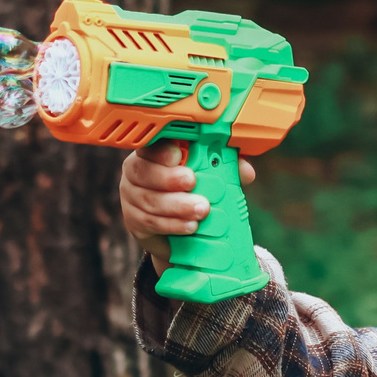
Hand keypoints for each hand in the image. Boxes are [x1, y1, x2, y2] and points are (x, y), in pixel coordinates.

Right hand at [118, 142, 256, 267]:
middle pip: (143, 171)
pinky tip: (189, 226)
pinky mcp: (133, 221)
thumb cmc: (192, 193)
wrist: (178, 231)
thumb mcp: (211, 178)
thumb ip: (226, 169)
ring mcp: (131, 197)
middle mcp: (136, 171)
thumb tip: (246, 171)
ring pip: (149, 200)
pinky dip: (171, 225)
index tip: (179, 155)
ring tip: (201, 210)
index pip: (151, 145)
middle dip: (170, 178)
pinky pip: (149, 222)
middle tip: (193, 182)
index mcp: (153, 152)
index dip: (162, 149)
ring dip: (176, 206)